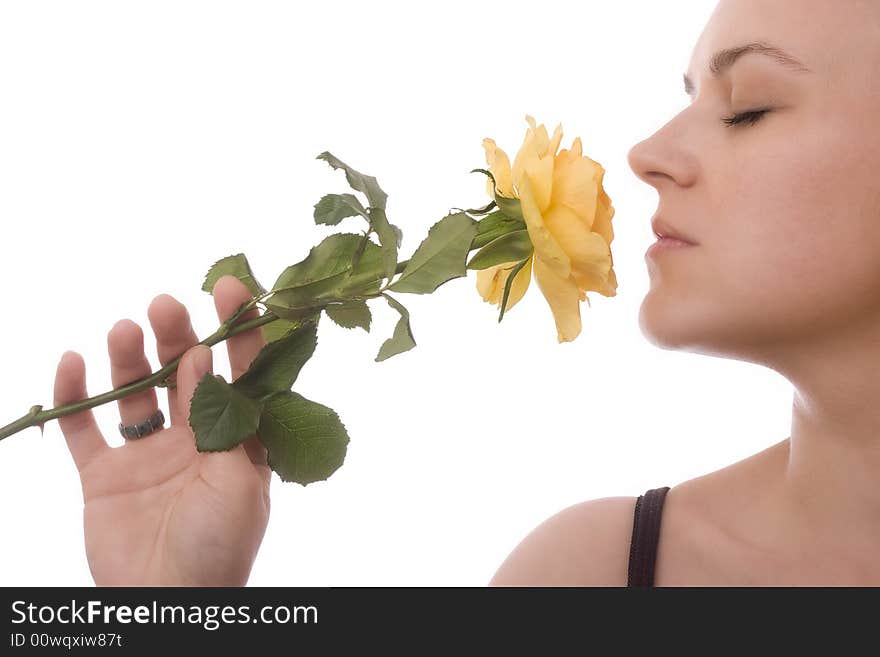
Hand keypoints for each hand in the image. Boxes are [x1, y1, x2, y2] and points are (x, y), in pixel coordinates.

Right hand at [53, 275, 270, 585]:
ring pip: (135, 392)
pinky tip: (72, 363)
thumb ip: (222, 419)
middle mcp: (194, 440)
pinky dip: (75, 398)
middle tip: (165, 305)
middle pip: (183, 374)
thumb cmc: (218, 545)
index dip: (239, 329)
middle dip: (176, 336)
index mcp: (236, 441)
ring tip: (123, 330)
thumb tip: (206, 358)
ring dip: (127, 359)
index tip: (234, 286)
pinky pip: (85, 431)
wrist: (166, 603)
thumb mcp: (238, 481)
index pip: (241, 373)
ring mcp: (148, 455)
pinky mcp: (106, 475)